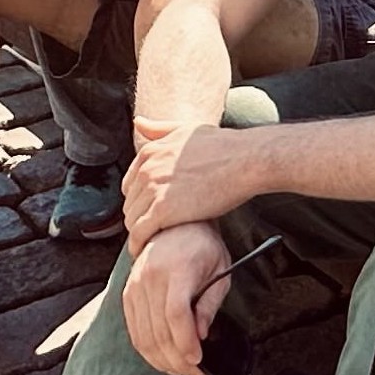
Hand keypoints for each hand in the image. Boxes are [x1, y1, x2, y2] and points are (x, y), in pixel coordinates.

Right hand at [119, 220, 234, 374]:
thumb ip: (209, 304)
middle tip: (194, 373)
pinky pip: (134, 330)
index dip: (185, 343)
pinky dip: (147, 350)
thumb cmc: (202, 247)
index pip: (176, 314)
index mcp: (177, 269)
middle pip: (159, 331)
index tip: (198, 360)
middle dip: (177, 360)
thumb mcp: (220, 271)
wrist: (173, 225)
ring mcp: (135, 286)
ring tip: (180, 370)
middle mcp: (150, 278)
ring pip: (143, 336)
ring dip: (162, 360)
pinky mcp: (127, 294)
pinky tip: (163, 359)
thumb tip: (201, 335)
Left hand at [126, 118, 248, 241]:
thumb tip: (139, 123)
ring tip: (151, 243)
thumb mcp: (186, 129)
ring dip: (139, 232)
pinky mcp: (163, 211)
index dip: (139, 199)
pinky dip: (139, 245)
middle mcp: (146, 170)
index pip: (130, 183)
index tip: (149, 211)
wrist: (245, 160)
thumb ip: (160, 129)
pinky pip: (139, 233)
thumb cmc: (223, 146)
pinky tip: (145, 252)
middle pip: (130, 203)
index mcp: (150, 152)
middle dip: (139, 217)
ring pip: (132, 219)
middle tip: (152, 230)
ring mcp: (153, 190)